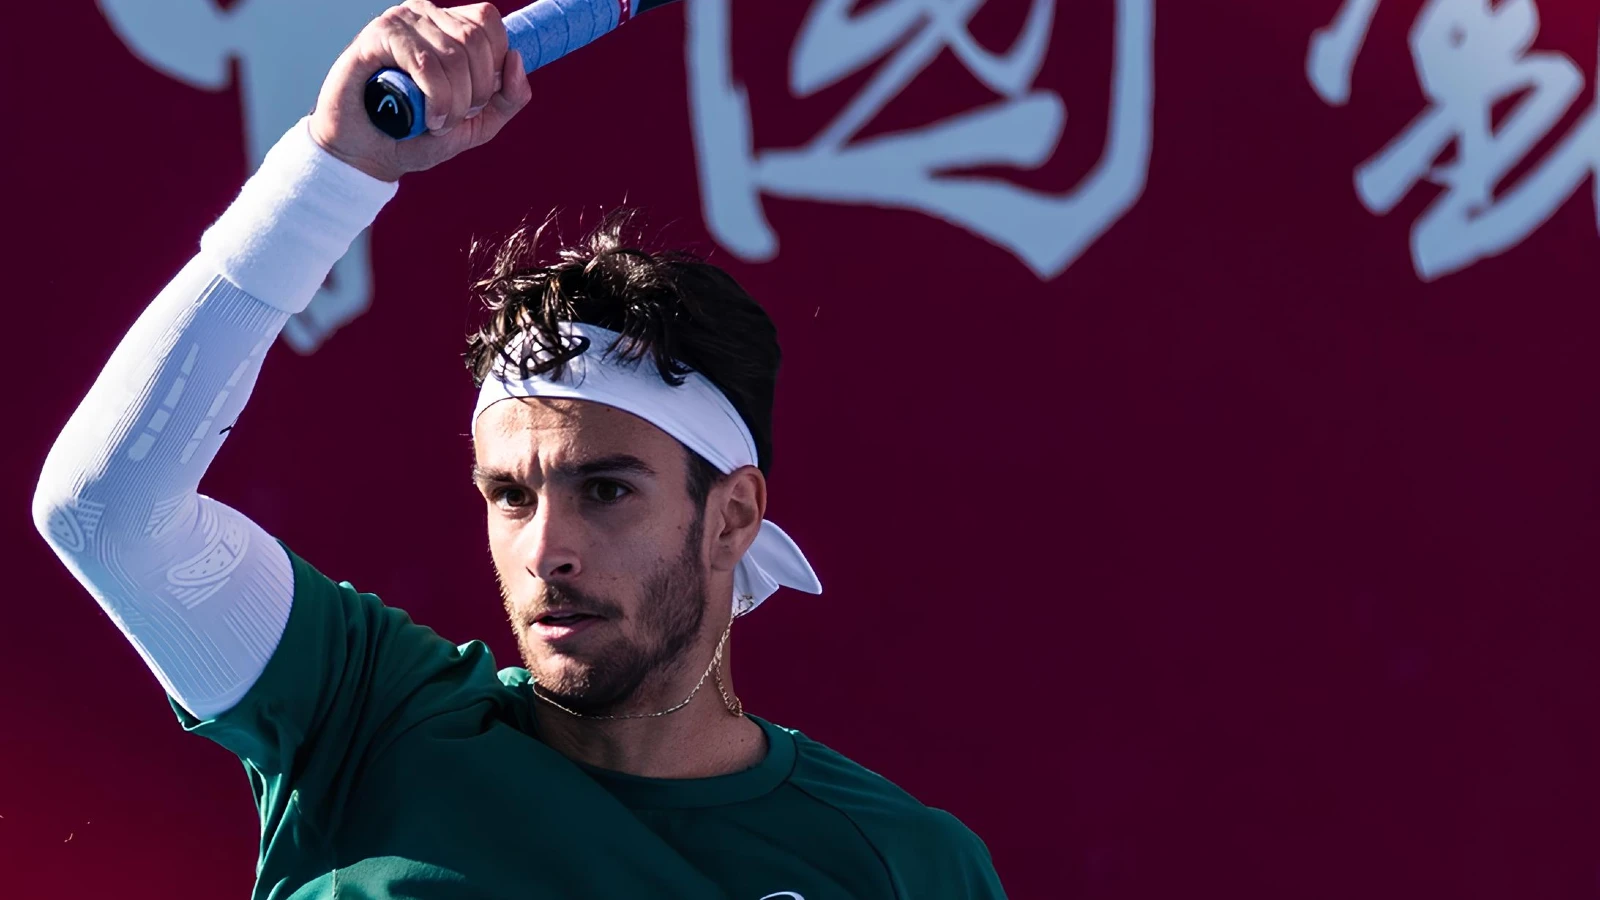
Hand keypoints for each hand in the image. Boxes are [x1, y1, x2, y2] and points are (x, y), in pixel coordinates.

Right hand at [308, 1, 532, 181]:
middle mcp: (427, 16)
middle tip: (454, 118)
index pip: (492, 26)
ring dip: (454, 103)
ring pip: (454, 55)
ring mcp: (402, 22)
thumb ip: (510, 96)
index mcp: (452, 27)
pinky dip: (435, 98)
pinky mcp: (378, 36)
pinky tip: (425, 118)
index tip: (474, 102)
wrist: (369, 154)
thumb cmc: (421, 135)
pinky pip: (425, 62)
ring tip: (436, 123)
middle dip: (475, 92)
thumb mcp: (479, 123)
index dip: (494, 70)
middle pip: (476, 41)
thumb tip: (516, 58)